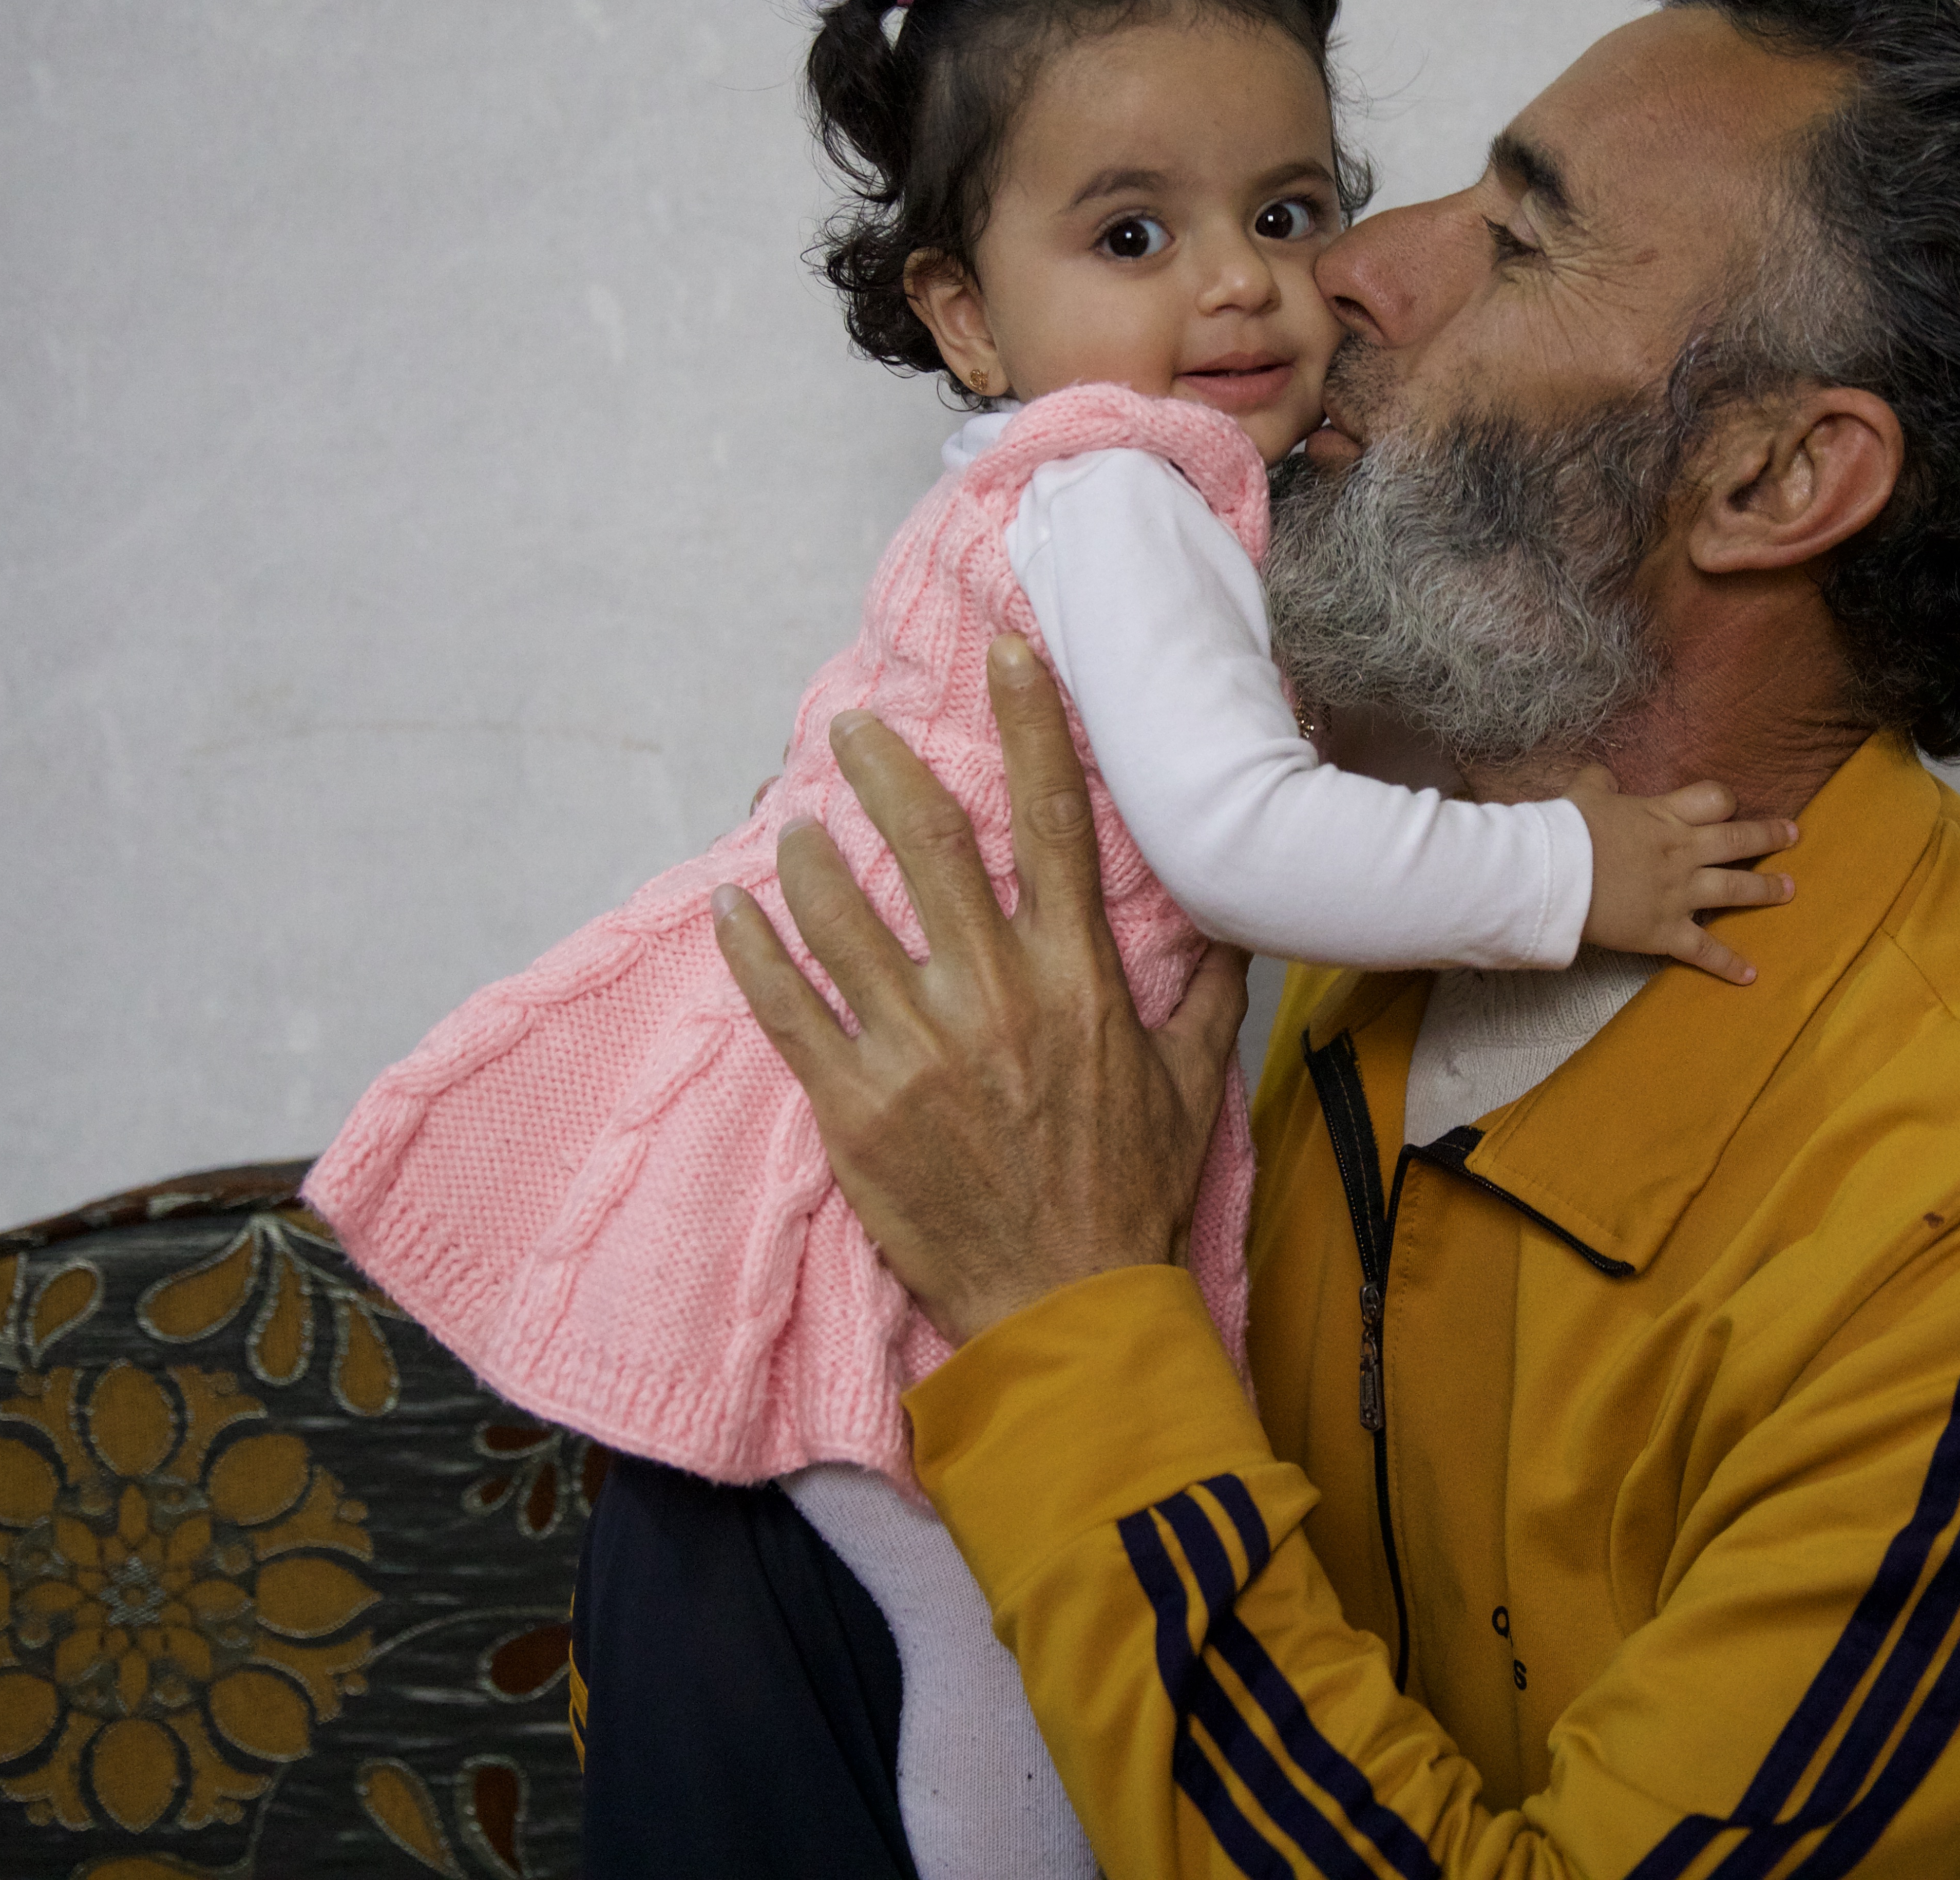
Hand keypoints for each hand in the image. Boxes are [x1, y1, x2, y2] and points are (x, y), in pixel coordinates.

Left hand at [711, 636, 1246, 1347]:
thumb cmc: (1130, 1193)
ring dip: (807, 854)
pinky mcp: (854, 1109)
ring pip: (841, 917)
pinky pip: (785, 1010)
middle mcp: (995, 997)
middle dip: (884, 767)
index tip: (1007, 650)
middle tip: (849, 726)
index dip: (1031, 723)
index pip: (1056, 820)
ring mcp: (916, 1052)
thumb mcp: (1195, 1082)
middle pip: (930, 844)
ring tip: (789, 822)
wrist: (1066, 1309)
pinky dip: (751, 950)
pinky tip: (729, 908)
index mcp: (1078, 980)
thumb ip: (1206, 990)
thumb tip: (1230, 915)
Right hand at [1565, 766, 1797, 984]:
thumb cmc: (1567, 832)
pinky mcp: (1665, 931)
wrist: (1556, 875)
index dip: (1725, 802)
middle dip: (1768, 837)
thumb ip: (1598, 783)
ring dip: (1765, 890)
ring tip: (1789, 890)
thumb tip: (1601, 777)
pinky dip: (1728, 964)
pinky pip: (1704, 950)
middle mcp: (1682, 853)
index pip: (1713, 800)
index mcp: (1664, 818)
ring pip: (1734, 890)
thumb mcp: (1583, 796)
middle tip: (1793, 836)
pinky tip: (1750, 974)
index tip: (1732, 806)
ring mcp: (1678, 893)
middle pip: (1737, 842)